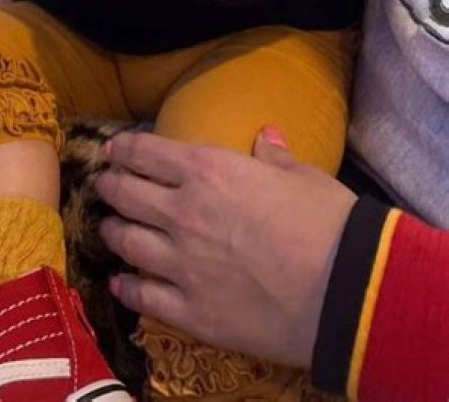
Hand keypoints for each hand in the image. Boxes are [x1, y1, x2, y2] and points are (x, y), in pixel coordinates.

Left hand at [94, 128, 356, 369]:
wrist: (345, 291)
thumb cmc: (328, 223)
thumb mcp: (303, 175)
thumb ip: (274, 156)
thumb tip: (265, 137)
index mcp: (208, 170)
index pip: (145, 152)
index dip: (122, 149)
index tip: (113, 150)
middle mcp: (183, 213)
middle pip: (125, 194)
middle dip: (109, 185)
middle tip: (104, 184)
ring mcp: (182, 265)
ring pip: (126, 242)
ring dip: (113, 231)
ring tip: (109, 229)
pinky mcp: (191, 312)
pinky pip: (143, 296)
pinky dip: (126, 286)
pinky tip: (119, 282)